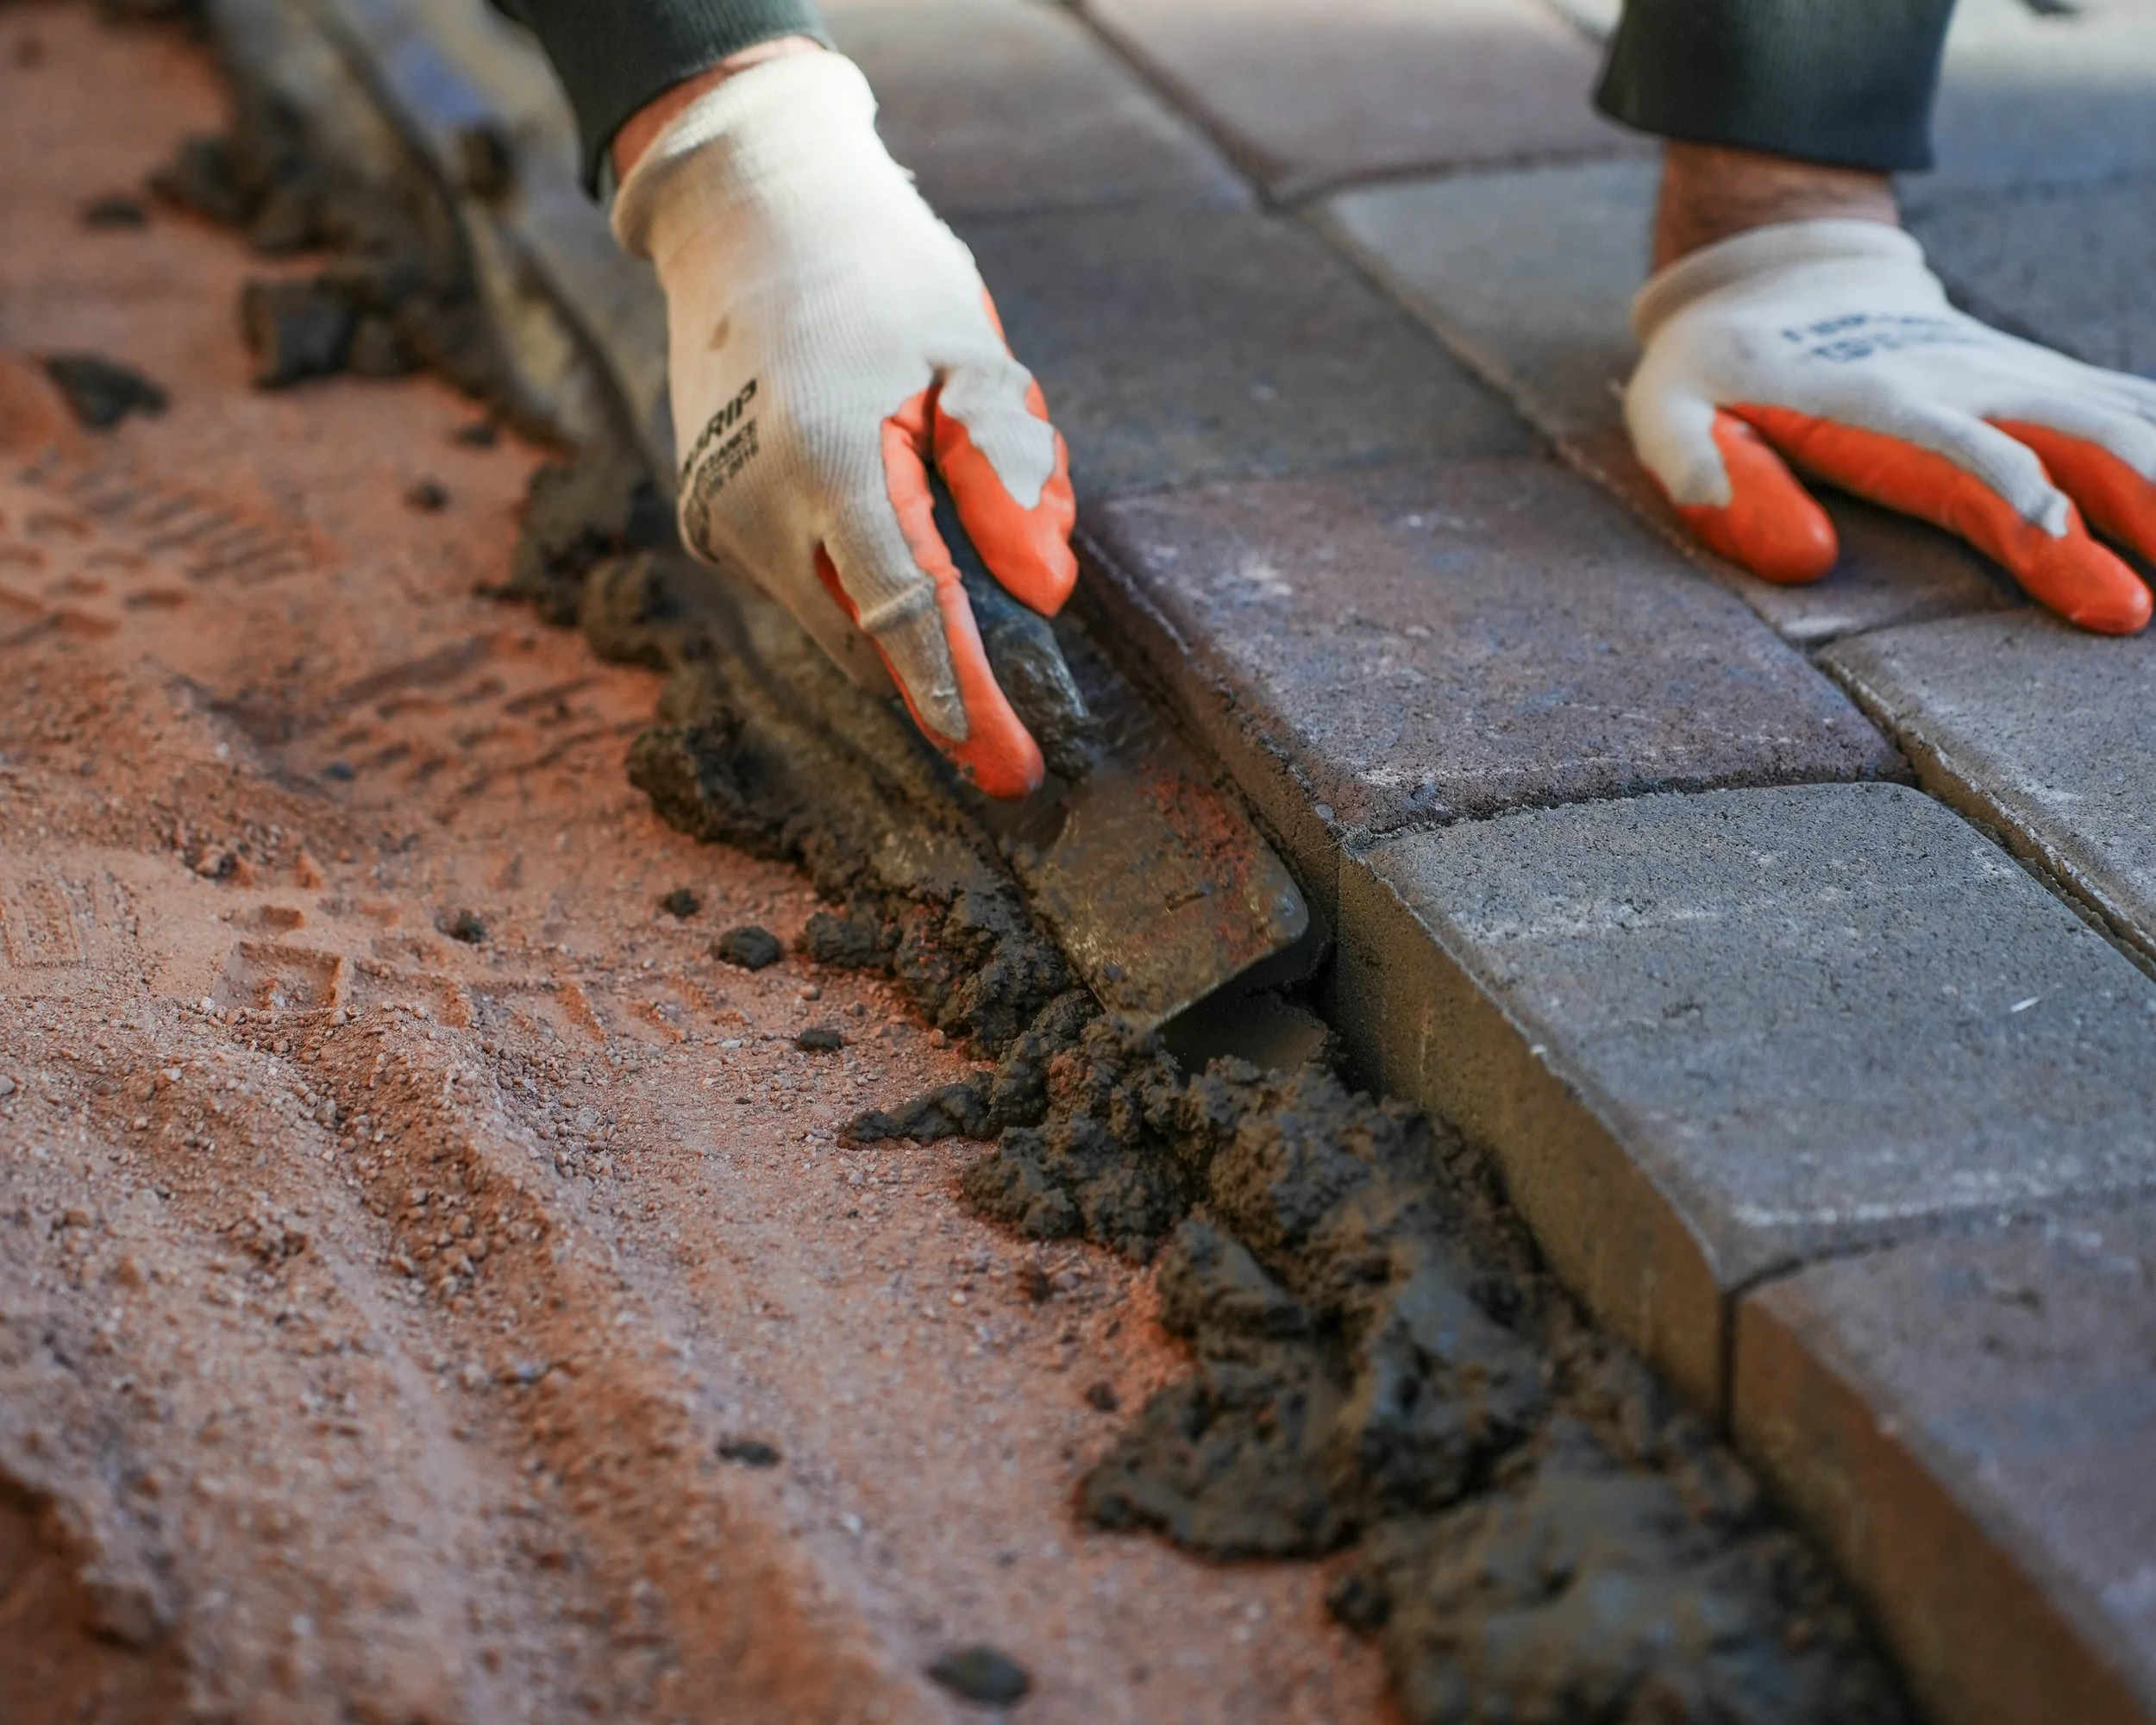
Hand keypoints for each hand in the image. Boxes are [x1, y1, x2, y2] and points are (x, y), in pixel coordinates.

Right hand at [612, 52, 1076, 797]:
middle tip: (1016, 708)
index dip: (962, 701)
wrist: (746, 208)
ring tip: (950, 526)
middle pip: (868, 641)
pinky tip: (888, 505)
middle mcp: (758, 505)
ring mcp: (721, 514)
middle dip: (946, 679)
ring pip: (835, 619)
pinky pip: (802, 585)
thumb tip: (1046, 593)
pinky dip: (858, 581)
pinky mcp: (709, 514)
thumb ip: (1008, 476)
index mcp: (832, 462)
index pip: (905, 615)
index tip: (1011, 773)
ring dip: (905, 617)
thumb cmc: (879, 273)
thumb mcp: (970, 354)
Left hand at [1627, 218, 2155, 632]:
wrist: (1777, 272)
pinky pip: (2126, 400)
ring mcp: (2007, 377)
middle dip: (2139, 505)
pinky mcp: (2033, 378)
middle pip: (2071, 440)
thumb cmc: (1712, 368)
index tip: (2070, 555)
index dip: (2020, 500)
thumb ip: (1712, 477)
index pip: (1964, 456)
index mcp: (1875, 405)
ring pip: (2119, 419)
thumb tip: (1802, 560)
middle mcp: (1961, 385)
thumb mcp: (1668, 416)